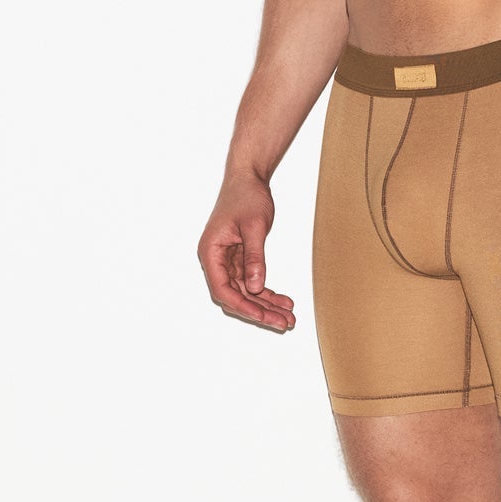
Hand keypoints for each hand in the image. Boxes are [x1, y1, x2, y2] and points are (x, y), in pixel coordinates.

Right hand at [198, 172, 296, 332]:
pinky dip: (268, 292)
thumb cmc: (246, 196)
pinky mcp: (240, 258)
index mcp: (211, 252)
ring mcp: (228, 260)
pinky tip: (284, 301)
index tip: (262, 316)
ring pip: (246, 291)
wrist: (249, 178)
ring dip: (266, 305)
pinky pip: (253, 281)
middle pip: (235, 294)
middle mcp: (216, 259)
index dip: (242, 305)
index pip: (222, 288)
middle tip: (283, 323)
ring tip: (289, 317)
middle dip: (259, 310)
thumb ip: (254, 257)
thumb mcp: (254, 226)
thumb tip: (256, 285)